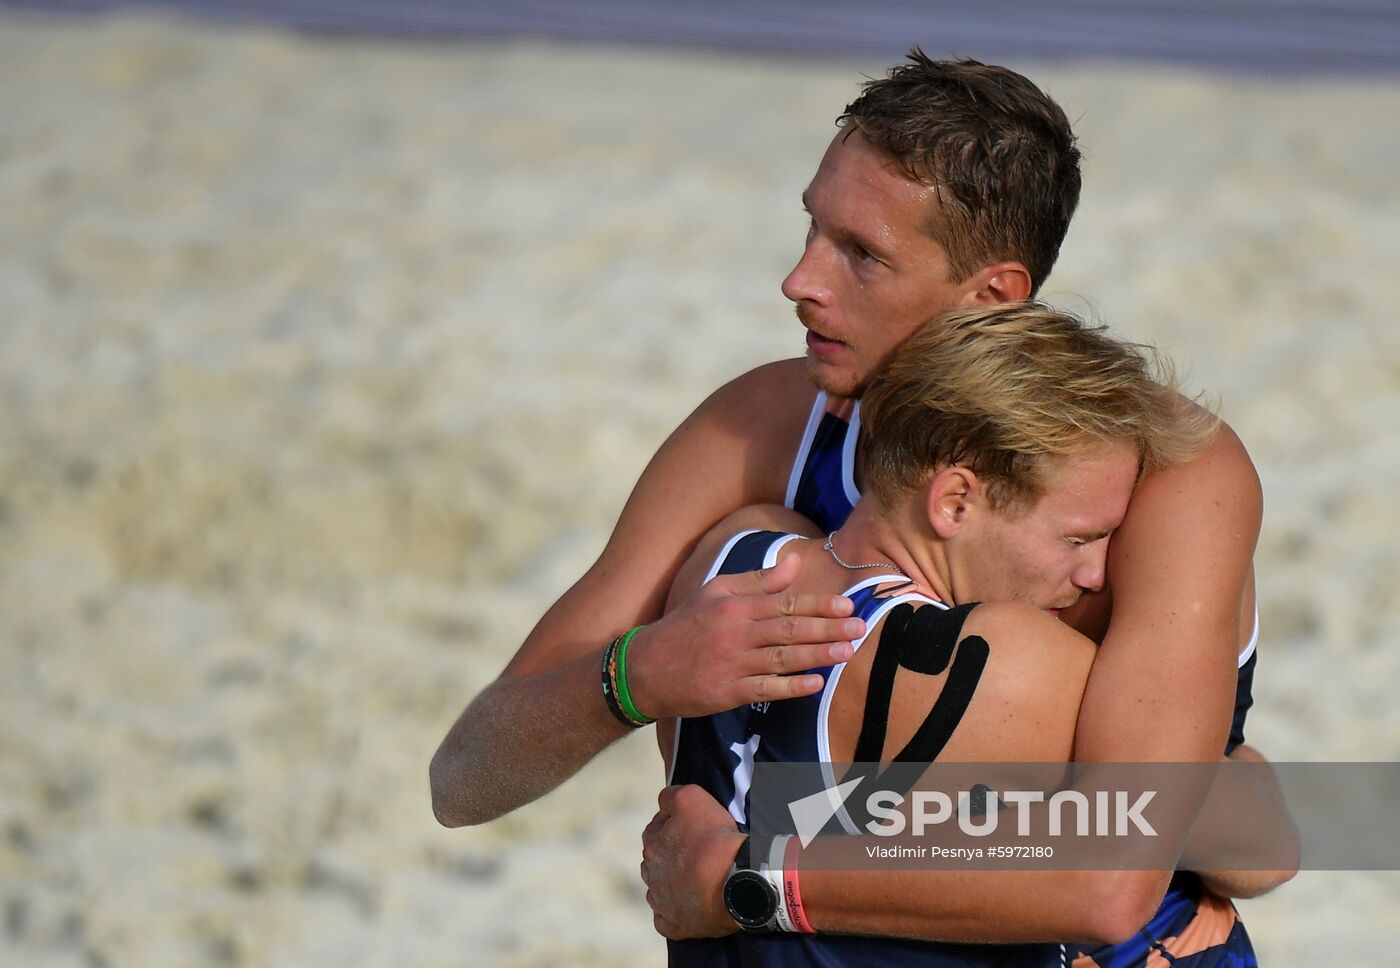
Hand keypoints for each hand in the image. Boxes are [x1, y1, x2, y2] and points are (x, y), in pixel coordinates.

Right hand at [628, 552, 860, 718]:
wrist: (646, 668)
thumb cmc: (686, 626)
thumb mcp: (716, 593)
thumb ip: (757, 581)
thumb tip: (794, 563)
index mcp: (734, 606)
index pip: (784, 602)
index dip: (817, 604)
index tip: (846, 604)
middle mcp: (735, 633)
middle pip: (789, 629)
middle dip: (827, 628)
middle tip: (859, 627)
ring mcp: (732, 664)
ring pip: (783, 658)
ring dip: (818, 655)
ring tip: (847, 652)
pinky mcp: (728, 692)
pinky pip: (766, 689)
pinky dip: (792, 687)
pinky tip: (816, 684)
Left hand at [641, 785, 744, 938]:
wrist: (737, 880)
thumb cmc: (714, 839)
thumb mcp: (692, 798)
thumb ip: (670, 795)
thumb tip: (663, 803)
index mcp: (652, 845)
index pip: (656, 829)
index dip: (674, 825)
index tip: (694, 827)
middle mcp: (651, 874)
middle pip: (658, 860)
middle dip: (672, 854)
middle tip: (699, 852)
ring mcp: (662, 902)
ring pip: (660, 888)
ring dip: (672, 882)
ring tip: (697, 877)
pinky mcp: (675, 925)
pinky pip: (666, 919)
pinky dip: (674, 912)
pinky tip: (688, 904)